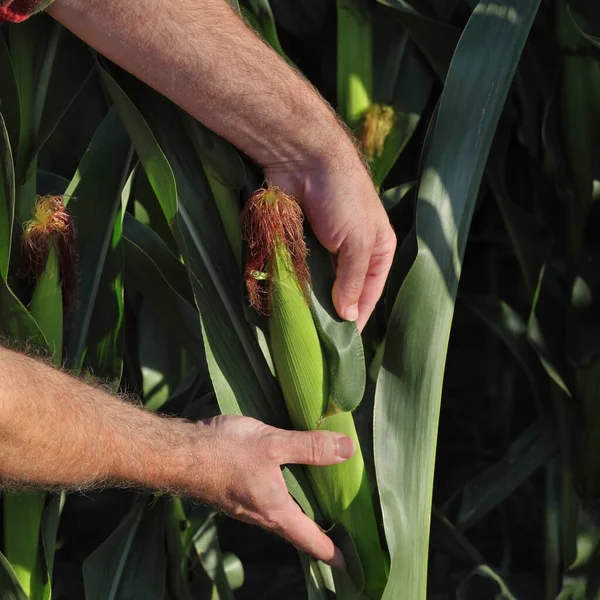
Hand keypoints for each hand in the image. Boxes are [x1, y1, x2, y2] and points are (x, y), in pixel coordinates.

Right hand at [190, 414, 354, 568]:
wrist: (177, 453)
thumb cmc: (224, 452)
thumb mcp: (272, 445)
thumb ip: (310, 448)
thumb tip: (348, 449)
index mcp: (276, 511)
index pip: (311, 540)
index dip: (333, 553)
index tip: (351, 567)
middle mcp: (262, 515)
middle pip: (297, 529)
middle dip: (320, 531)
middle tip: (344, 527)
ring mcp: (246, 505)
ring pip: (282, 513)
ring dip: (302, 511)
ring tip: (323, 500)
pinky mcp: (235, 491)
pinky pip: (268, 499)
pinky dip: (287, 494)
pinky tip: (291, 475)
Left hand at [265, 149, 395, 331]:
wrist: (303, 158)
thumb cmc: (343, 197)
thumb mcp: (359, 241)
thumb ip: (353, 280)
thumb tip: (347, 317)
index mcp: (378, 250)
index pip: (369, 294)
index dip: (358, 318)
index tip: (344, 345)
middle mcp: (352, 252)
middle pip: (343, 291)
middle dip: (333, 313)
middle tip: (319, 341)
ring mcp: (323, 248)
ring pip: (319, 285)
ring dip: (312, 302)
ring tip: (302, 327)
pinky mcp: (299, 243)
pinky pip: (298, 272)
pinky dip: (294, 286)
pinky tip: (288, 302)